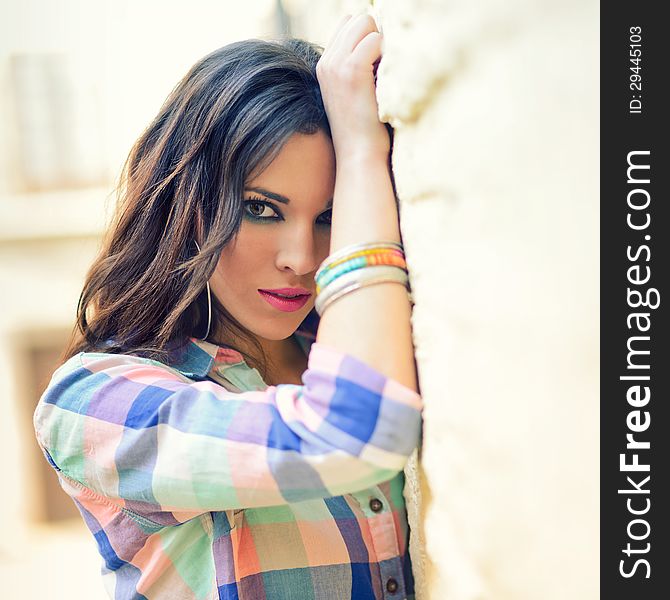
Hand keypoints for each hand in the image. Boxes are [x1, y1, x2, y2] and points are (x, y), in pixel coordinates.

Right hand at [316, 13, 389, 161]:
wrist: (359, 155)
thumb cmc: (365, 130)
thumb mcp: (355, 94)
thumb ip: (359, 67)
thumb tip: (380, 43)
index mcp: (325, 66)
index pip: (348, 25)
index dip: (369, 38)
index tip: (377, 66)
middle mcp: (327, 62)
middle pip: (359, 19)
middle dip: (377, 36)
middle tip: (383, 70)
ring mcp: (337, 65)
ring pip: (366, 23)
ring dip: (383, 44)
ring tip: (384, 75)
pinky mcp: (352, 71)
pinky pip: (376, 40)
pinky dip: (387, 54)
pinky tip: (387, 79)